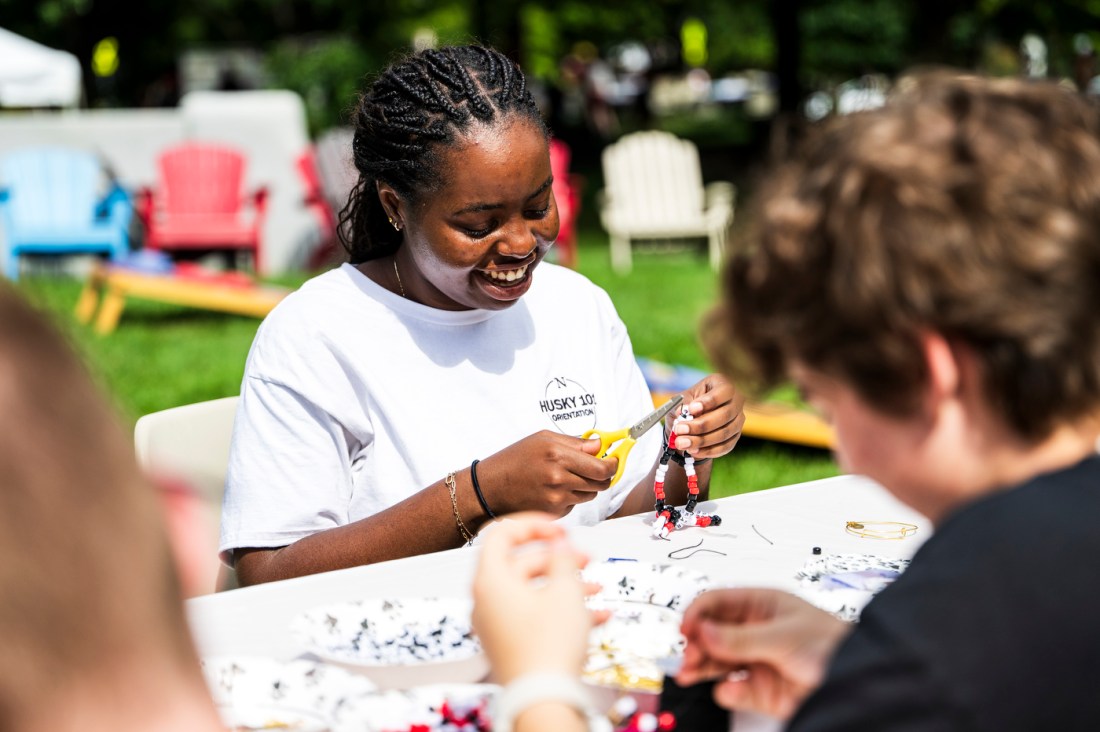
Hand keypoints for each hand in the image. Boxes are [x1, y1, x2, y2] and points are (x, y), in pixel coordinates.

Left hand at [471, 514, 592, 683]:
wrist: (543, 701)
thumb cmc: (548, 648)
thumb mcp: (565, 591)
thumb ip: (562, 558)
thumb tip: (558, 542)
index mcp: (490, 580)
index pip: (502, 533)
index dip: (533, 524)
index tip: (560, 529)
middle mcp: (486, 599)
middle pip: (520, 563)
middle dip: (558, 559)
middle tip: (585, 558)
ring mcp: (496, 623)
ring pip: (532, 591)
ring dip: (566, 585)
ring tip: (596, 589)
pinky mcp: (509, 643)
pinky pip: (534, 615)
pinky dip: (561, 610)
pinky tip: (595, 616)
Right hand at [476, 431, 616, 517]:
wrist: (489, 488)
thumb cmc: (514, 459)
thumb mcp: (542, 439)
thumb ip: (575, 442)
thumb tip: (600, 445)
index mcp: (557, 455)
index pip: (601, 467)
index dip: (613, 464)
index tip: (614, 459)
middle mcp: (559, 478)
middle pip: (601, 483)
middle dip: (604, 475)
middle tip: (598, 468)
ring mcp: (556, 499)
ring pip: (590, 494)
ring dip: (588, 486)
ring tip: (569, 476)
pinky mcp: (553, 513)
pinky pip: (575, 504)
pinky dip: (572, 497)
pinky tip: (555, 489)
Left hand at [671, 374, 744, 459]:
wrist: (691, 423)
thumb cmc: (686, 407)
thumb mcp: (681, 401)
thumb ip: (681, 405)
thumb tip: (682, 412)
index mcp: (722, 384)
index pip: (723, 391)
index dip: (708, 401)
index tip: (691, 409)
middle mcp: (736, 401)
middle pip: (725, 415)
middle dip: (700, 425)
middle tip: (680, 430)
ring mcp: (738, 420)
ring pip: (725, 433)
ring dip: (702, 440)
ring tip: (682, 443)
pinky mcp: (735, 436)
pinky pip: (725, 446)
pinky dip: (708, 450)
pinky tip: (693, 450)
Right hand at [677, 588, 849, 719]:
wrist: (860, 685)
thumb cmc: (835, 646)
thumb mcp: (784, 637)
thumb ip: (742, 638)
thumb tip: (705, 631)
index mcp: (762, 605)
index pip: (719, 602)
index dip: (699, 613)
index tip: (686, 629)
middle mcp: (755, 631)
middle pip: (712, 633)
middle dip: (696, 643)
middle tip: (688, 656)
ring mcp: (756, 660)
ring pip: (716, 661)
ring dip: (701, 667)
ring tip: (689, 674)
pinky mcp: (760, 689)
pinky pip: (733, 689)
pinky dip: (726, 691)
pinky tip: (728, 689)